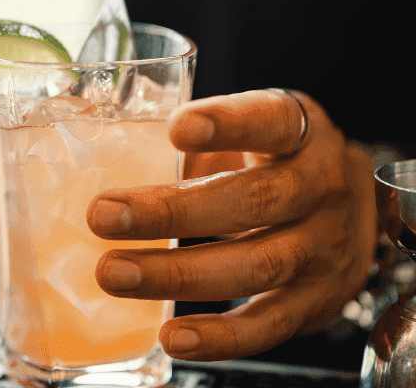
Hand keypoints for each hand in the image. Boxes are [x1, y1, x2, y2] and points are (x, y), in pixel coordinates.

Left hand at [86, 89, 377, 360]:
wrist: (353, 205)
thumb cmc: (278, 156)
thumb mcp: (253, 124)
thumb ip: (201, 133)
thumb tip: (113, 145)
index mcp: (301, 131)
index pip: (269, 121)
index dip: (227, 124)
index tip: (177, 129)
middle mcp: (319, 187)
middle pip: (252, 200)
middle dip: (172, 212)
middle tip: (104, 215)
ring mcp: (321, 248)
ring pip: (255, 265)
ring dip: (178, 274)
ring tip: (115, 271)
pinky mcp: (315, 300)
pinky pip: (268, 325)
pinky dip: (219, 336)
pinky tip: (172, 336)